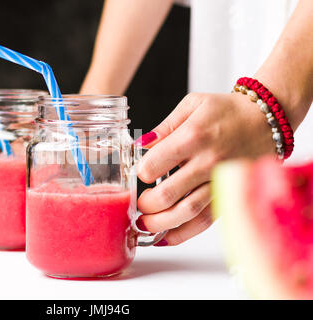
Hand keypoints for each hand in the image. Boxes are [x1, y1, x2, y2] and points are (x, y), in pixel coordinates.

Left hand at [135, 92, 275, 245]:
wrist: (266, 120)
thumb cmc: (227, 111)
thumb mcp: (193, 104)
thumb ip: (164, 127)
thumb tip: (139, 145)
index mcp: (194, 136)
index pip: (155, 163)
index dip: (139, 172)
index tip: (137, 174)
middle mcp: (208, 162)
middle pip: (168, 194)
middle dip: (145, 204)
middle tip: (138, 203)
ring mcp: (220, 181)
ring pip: (186, 212)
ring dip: (160, 223)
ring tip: (144, 224)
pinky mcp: (229, 195)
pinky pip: (205, 221)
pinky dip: (183, 233)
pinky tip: (166, 237)